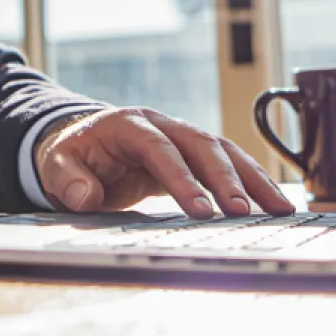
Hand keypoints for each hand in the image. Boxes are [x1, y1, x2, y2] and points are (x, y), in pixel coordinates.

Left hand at [33, 107, 293, 218]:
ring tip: (279, 208)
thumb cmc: (71, 156)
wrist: (83, 143)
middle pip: (200, 145)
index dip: (181, 177)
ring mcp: (181, 135)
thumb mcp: (56, 166)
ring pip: (224, 151)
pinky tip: (274, 203)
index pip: (159, 148)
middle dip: (225, 178)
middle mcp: (161, 124)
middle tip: (241, 212)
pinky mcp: (194, 153)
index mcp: (128, 124)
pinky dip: (253, 181)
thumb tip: (85, 197)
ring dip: (252, 179)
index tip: (200, 209)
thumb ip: (68, 180)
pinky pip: (228, 164)